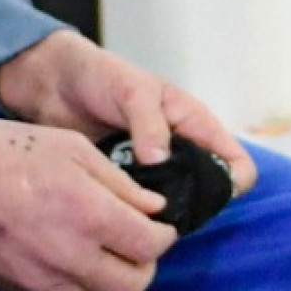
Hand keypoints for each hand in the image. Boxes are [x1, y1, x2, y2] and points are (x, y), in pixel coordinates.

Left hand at [0, 28, 256, 195]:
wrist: (53, 85)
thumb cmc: (100, 76)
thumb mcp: (131, 91)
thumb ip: (149, 124)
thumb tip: (161, 161)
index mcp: (196, 127)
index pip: (237, 166)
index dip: (231, 184)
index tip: (203, 193)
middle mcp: (182, 155)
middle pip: (207, 196)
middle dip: (192, 206)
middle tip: (160, 209)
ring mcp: (157, 175)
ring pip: (175, 208)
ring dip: (160, 215)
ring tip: (135, 212)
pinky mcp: (129, 187)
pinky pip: (142, 211)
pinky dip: (134, 214)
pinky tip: (116, 212)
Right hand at [0, 107, 181, 290]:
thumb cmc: (2, 150)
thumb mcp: (71, 147)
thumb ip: (120, 183)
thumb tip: (155, 211)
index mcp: (87, 213)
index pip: (151, 245)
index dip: (163, 236)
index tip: (158, 227)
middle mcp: (68, 255)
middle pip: (132, 286)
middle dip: (143, 266)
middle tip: (134, 246)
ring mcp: (40, 282)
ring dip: (111, 289)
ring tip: (103, 262)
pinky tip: (72, 277)